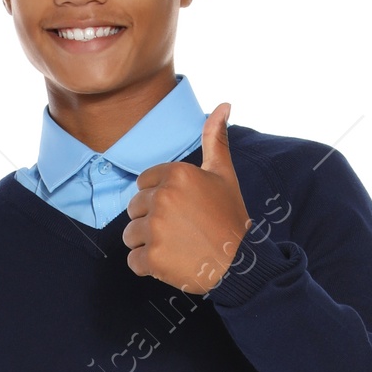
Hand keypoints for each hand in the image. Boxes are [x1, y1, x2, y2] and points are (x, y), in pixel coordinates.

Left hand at [123, 101, 250, 292]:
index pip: (143, 184)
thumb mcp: (224, 174)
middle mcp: (163, 198)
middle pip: (134, 208)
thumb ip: (215, 139)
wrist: (240, 263)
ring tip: (175, 247)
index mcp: (176, 174)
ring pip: (130, 235)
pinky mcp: (152, 257)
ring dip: (147, 244)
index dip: (159, 198)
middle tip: (180, 231)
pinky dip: (148, 267)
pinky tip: (171, 263)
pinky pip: (133, 261)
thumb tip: (223, 104)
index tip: (181, 210)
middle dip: (151, 221)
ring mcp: (156, 229)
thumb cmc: (231, 218)